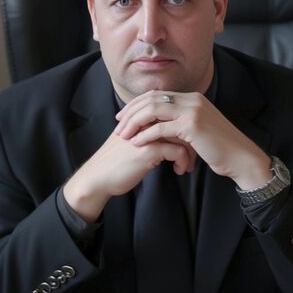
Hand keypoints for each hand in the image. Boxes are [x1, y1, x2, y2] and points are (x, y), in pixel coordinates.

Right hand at [63, 130, 194, 221]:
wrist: (97, 178)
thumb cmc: (114, 162)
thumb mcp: (131, 141)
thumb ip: (146, 133)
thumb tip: (167, 134)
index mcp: (141, 117)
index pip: (171, 114)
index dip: (184, 128)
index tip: (190, 142)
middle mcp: (145, 122)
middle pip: (179, 123)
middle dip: (191, 139)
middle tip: (195, 153)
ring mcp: (147, 134)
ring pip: (181, 136)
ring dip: (189, 152)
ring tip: (189, 164)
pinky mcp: (149, 150)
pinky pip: (177, 151)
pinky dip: (182, 161)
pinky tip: (179, 170)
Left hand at [115, 90, 270, 188]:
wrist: (241, 157)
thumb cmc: (218, 147)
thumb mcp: (197, 129)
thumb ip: (180, 122)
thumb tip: (158, 125)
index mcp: (191, 98)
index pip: (156, 95)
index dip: (136, 104)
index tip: (122, 117)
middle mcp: (191, 99)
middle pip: (151, 99)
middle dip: (130, 112)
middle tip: (117, 126)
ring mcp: (192, 110)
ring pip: (153, 110)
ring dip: (134, 123)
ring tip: (123, 135)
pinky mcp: (192, 125)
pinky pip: (161, 128)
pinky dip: (146, 135)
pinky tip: (137, 143)